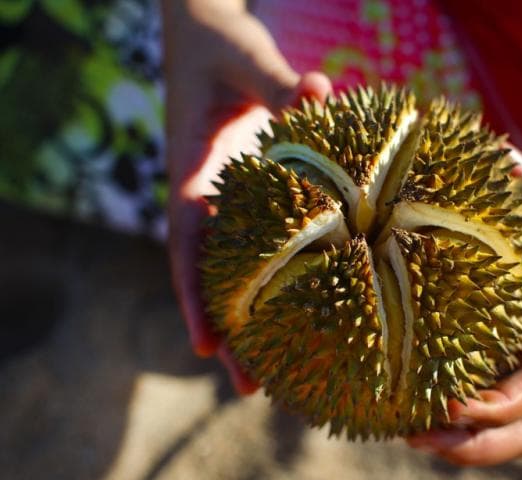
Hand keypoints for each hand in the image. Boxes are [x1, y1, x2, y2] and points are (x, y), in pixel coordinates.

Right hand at [162, 0, 331, 392]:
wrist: (203, 36)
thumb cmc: (218, 46)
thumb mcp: (243, 58)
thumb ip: (277, 80)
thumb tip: (322, 92)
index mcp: (191, 173)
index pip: (187, 243)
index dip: (193, 295)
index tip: (204, 345)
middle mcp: (206, 199)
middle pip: (211, 276)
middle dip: (226, 331)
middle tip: (248, 389)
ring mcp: (229, 203)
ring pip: (237, 270)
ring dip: (253, 322)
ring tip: (276, 378)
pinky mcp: (253, 198)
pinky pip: (263, 245)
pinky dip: (278, 282)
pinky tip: (308, 317)